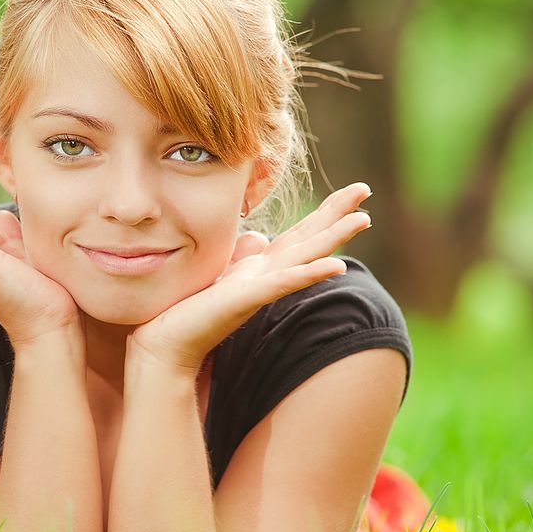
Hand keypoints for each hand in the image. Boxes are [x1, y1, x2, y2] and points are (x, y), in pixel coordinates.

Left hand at [128, 182, 373, 372]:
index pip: (300, 235)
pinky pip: (283, 283)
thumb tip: (256, 237)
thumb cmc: (189, 310)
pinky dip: (309, 274)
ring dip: (335, 239)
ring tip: (363, 219)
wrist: (166, 343)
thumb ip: (241, 255)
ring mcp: (260, 288)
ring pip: (306, 258)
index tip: (351, 192)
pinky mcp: (247, 300)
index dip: (325, 212)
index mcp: (260, 268)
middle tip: (365, 189)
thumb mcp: (220, 271)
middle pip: (310, 239)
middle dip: (338, 214)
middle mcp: (267, 276)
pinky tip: (335, 266)